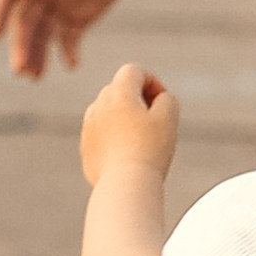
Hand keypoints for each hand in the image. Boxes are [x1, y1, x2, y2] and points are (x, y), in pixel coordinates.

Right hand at [0, 0, 157, 80]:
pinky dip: (68, 52)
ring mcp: (60, 3)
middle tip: (21, 70)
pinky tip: (71, 64)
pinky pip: (70, 39)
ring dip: (37, 56)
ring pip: (43, 36)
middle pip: (24, 23)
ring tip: (35, 77)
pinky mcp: (83, 14)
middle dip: (21, 47)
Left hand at [80, 64, 178, 185]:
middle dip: (139, 99)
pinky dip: (115, 137)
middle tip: (156, 120)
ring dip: (126, 118)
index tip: (163, 102)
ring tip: (143, 140)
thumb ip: (168, 99)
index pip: (134, 71)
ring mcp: (89, 126)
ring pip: (109, 112)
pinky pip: (102, 134)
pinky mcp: (86, 147)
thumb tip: (159, 98)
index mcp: (118, 93)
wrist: (124, 184)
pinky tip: (130, 155)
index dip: (153, 82)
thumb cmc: (149, 149)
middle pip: (120, 89)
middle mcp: (98, 105)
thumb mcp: (169, 118)